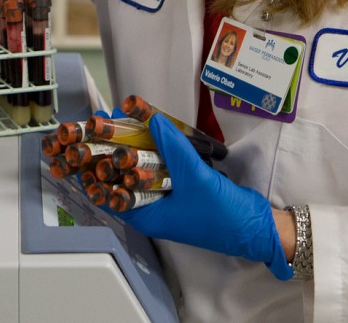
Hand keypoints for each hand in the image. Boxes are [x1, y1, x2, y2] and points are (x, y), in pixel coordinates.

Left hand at [112, 114, 291, 279]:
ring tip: (125, 119)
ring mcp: (167, 200)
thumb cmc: (223, 215)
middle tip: (108, 121)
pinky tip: (154, 132)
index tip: (91, 138)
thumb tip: (152, 120)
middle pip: (125, 176)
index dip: (98, 164)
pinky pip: (163, 168)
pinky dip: (158, 151)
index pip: (109, 191)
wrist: (256, 228)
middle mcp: (152, 209)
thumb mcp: (195, 178)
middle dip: (114, 148)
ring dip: (136, 146)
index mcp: (146, 216)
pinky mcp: (182, 190)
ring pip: (144, 169)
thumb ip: (173, 148)